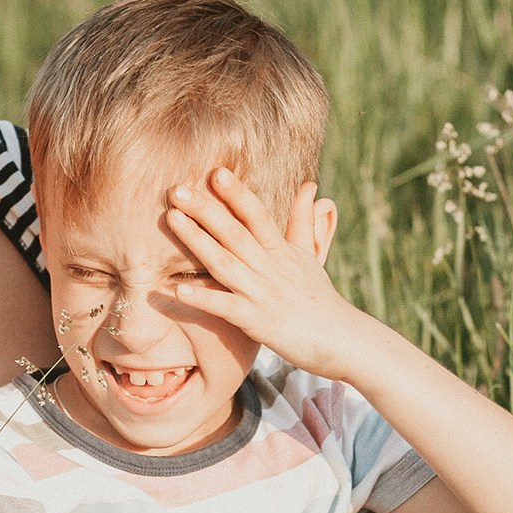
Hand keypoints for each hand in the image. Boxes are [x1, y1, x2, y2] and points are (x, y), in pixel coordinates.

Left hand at [166, 168, 352, 375]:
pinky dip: (203, 298)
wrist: (340, 339)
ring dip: (196, 241)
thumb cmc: (319, 298)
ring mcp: (262, 293)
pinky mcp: (256, 321)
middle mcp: (270, 267)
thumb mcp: (311, 254)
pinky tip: (178, 290)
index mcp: (281, 251)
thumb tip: (309, 185)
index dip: (237, 193)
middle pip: (235, 232)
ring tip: (171, 219)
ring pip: (224, 263)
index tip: (216, 172)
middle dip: (205, 209)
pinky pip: (225, 307)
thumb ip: (302, 220)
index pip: (257, 215)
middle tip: (177, 189)